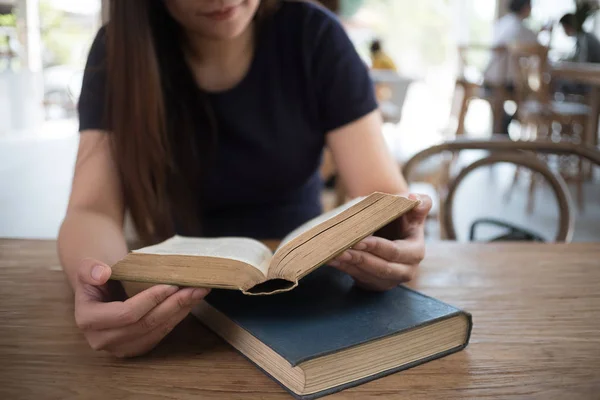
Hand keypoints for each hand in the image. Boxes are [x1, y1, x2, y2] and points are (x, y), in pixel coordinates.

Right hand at [74, 258, 209, 357]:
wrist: (99, 291)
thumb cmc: (95, 278)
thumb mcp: (87, 268)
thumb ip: (90, 269)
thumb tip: (102, 274)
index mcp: (88, 320)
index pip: (126, 314)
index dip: (151, 300)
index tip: (171, 285)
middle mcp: (102, 339)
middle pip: (145, 324)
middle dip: (173, 305)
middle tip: (195, 288)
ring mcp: (119, 347)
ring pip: (156, 331)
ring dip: (180, 312)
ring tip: (198, 293)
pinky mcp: (135, 348)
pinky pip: (159, 335)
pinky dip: (176, 319)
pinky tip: (189, 304)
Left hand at [329, 194, 431, 290]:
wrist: (387, 228)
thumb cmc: (399, 215)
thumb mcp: (410, 208)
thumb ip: (419, 201)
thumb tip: (415, 199)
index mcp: (416, 251)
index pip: (395, 251)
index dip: (377, 247)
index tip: (358, 240)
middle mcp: (406, 270)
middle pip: (381, 267)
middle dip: (360, 258)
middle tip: (341, 249)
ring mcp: (390, 280)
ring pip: (368, 275)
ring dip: (349, 265)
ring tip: (332, 254)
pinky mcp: (375, 284)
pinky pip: (359, 278)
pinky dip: (343, 268)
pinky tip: (330, 259)